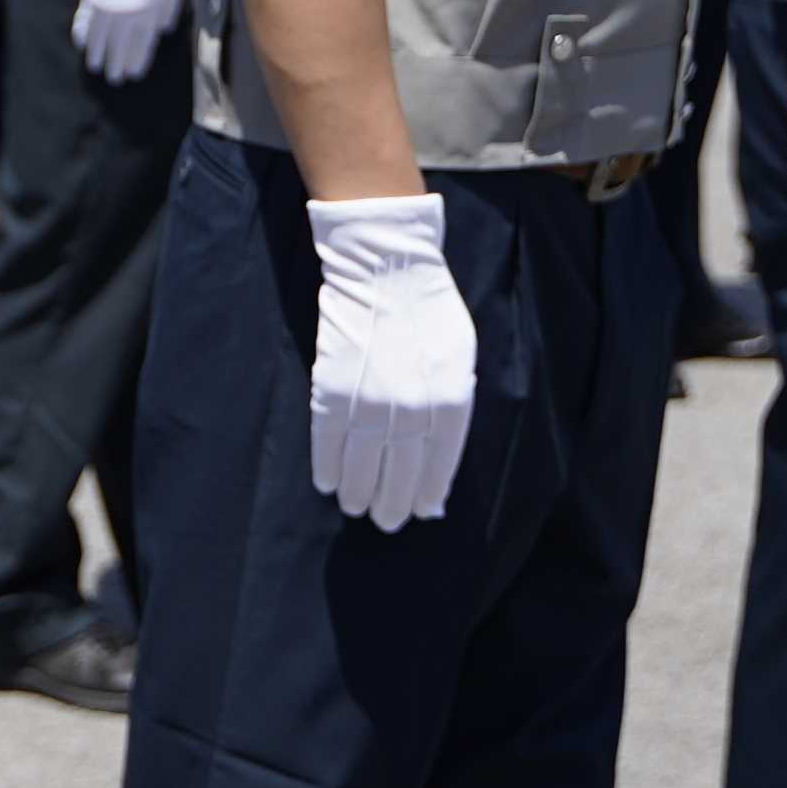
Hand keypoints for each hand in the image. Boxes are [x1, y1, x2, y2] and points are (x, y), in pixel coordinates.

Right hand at [70, 0, 185, 81]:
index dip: (137, 60)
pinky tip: (81, 43)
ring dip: (98, 53)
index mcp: (150, 10)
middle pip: (121, 44)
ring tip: (95, 68)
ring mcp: (109, 1)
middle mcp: (128, 11)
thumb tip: (162, 31)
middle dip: (117, 63)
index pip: (142, 43)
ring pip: (101, 35)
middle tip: (114, 79)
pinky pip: (86, 16)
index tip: (133, 74)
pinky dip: (83, 30)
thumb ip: (168, 9)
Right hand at [302, 195, 477, 529]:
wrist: (386, 266)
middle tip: (386, 520)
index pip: (440, 464)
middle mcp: (413, 408)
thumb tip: (439, 456)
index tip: (422, 511)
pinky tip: (327, 482)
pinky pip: (328, 440)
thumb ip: (454, 405)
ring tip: (355, 507)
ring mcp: (370, 400)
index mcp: (452, 400)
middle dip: (392, 501)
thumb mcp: (460, 357)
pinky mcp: (333, 388)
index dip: (428, 491)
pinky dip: (326, 465)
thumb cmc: (430, 310)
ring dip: (357, 491)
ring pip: (361, 463)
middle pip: (400, 472)